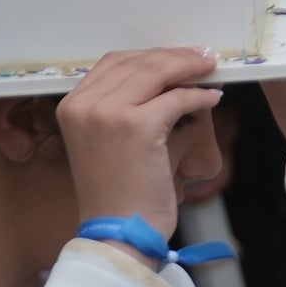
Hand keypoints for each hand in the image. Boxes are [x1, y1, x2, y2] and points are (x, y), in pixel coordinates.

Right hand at [58, 47, 223, 242]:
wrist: (118, 230)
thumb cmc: (120, 193)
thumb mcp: (109, 143)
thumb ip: (122, 110)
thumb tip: (165, 82)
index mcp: (72, 105)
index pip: (114, 63)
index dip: (150, 56)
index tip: (178, 56)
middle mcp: (84, 104)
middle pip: (136, 62)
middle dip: (174, 57)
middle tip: (203, 57)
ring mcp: (107, 113)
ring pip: (156, 73)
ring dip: (189, 68)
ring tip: (211, 71)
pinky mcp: (136, 126)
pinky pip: (177, 99)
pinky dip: (199, 96)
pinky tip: (213, 99)